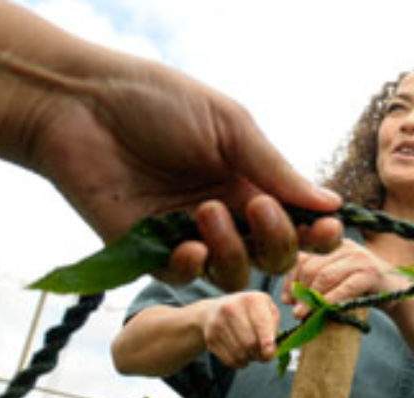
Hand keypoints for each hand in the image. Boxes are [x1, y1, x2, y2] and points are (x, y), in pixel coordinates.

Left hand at [25, 53, 342, 288]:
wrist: (82, 105)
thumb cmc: (158, 103)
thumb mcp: (230, 127)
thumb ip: (276, 170)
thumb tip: (331, 204)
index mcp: (251, 183)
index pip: (299, 224)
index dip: (319, 235)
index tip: (327, 228)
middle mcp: (227, 215)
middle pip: (275, 257)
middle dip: (277, 240)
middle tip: (255, 206)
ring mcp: (189, 236)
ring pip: (235, 274)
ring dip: (232, 250)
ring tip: (204, 210)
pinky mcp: (149, 250)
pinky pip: (185, 278)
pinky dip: (193, 267)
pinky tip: (186, 244)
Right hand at [198, 292, 280, 368]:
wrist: (214, 310)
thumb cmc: (250, 312)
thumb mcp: (267, 311)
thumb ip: (274, 328)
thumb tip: (269, 352)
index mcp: (252, 300)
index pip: (262, 325)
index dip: (268, 342)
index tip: (270, 352)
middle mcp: (232, 308)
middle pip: (250, 343)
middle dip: (260, 353)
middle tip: (263, 354)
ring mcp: (218, 322)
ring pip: (239, 353)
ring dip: (250, 359)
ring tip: (252, 353)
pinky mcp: (210, 337)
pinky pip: (229, 359)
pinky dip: (238, 363)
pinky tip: (241, 356)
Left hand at [283, 240, 410, 318]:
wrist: (400, 294)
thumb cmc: (364, 289)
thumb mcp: (338, 280)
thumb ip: (316, 281)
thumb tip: (288, 298)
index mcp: (335, 245)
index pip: (303, 255)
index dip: (290, 277)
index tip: (286, 299)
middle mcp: (346, 247)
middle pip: (313, 266)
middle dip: (300, 290)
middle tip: (295, 310)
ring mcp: (360, 258)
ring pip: (326, 276)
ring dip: (312, 298)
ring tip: (304, 314)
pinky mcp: (371, 274)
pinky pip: (345, 288)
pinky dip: (331, 301)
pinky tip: (322, 312)